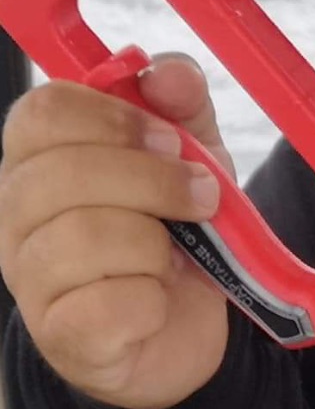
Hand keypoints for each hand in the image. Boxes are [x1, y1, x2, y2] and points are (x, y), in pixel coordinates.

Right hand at [0, 56, 235, 408]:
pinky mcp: (62, 336)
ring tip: (178, 254)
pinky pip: (102, 305)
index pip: (41, 113)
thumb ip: (182, 108)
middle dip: (151, 180)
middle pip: (59, 173)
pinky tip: (159, 298)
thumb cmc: (175, 232)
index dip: (113, 117)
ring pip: (79, 237)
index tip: (171, 138)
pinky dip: (150, 299)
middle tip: (202, 197)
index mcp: (43, 159)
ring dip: (154, 242)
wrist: (183, 331)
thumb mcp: (190, 158)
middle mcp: (19, 216)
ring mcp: (31, 278)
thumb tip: (167, 71)